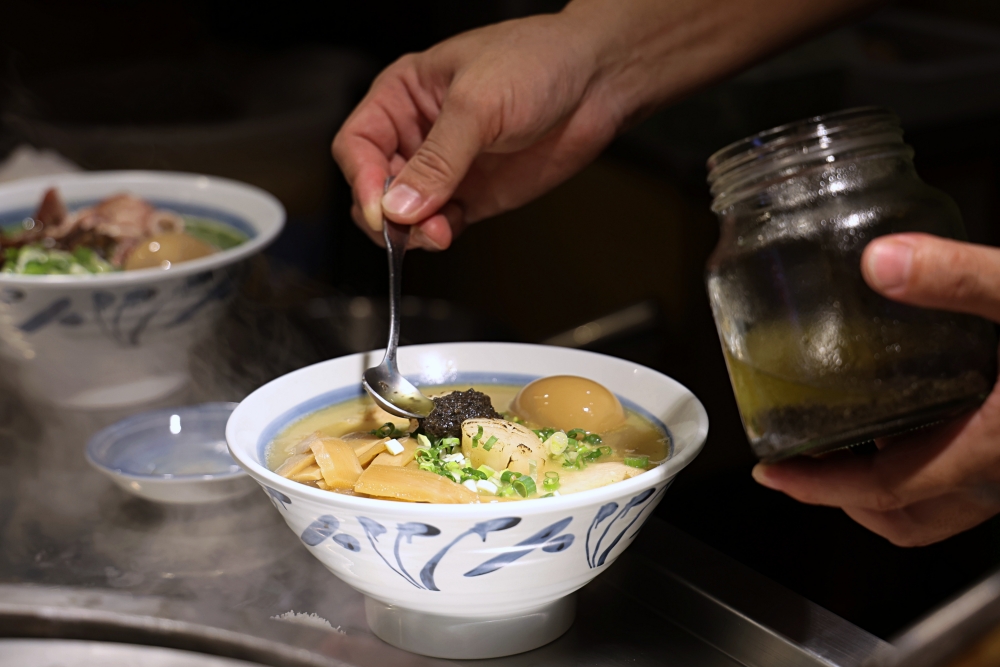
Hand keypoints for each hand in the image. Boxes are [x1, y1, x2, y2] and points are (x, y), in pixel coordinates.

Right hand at [332, 12, 622, 249]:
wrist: (598, 79)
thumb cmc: (538, 62)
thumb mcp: (478, 104)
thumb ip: (438, 160)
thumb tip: (400, 207)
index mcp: (403, 95)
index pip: (358, 144)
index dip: (362, 179)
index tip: (380, 209)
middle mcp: (418, 133)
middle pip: (375, 185)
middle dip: (387, 212)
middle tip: (409, 228)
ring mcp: (446, 167)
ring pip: (404, 212)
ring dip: (412, 230)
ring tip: (436, 232)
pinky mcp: (473, 195)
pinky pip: (439, 224)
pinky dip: (437, 235)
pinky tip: (447, 232)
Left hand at [752, 233, 999, 545]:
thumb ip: (961, 281)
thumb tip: (878, 260)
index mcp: (994, 447)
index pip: (884, 491)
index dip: (819, 489)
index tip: (772, 474)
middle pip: (906, 518)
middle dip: (844, 499)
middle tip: (799, 463)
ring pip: (940, 509)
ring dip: (885, 487)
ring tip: (843, 441)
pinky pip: (967, 484)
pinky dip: (926, 465)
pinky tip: (913, 414)